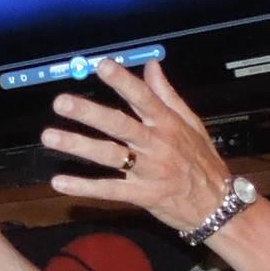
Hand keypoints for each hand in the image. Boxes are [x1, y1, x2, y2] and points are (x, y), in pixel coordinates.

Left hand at [41, 58, 234, 231]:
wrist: (218, 205)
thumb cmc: (202, 161)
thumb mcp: (192, 124)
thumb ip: (167, 95)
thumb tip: (151, 66)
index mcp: (168, 124)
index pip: (143, 97)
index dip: (123, 81)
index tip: (101, 65)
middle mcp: (157, 145)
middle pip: (120, 125)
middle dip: (89, 113)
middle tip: (61, 102)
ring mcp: (149, 171)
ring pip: (110, 156)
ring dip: (78, 145)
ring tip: (50, 137)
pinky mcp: (142, 195)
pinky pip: (109, 190)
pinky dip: (84, 187)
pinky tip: (60, 182)